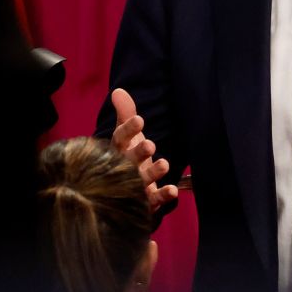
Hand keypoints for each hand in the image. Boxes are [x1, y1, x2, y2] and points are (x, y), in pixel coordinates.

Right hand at [110, 87, 177, 213]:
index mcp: (118, 150)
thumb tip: (118, 91)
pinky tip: (173, 190)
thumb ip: (126, 112)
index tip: (139, 120)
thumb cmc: (128, 153)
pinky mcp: (146, 200)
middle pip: (128, 161)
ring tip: (164, 164)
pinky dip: (162, 196)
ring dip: (152, 174)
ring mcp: (134, 185)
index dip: (128, 130)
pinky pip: (154, 200)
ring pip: (141, 180)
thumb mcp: (128, 133)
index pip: (119, 138)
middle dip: (139, 153)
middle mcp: (123, 168)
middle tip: (150, 145)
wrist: (125, 187)